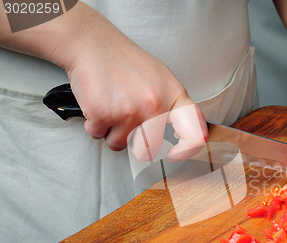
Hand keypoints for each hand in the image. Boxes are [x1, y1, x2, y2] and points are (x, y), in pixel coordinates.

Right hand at [61, 5, 206, 154]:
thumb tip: (180, 133)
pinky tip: (99, 103)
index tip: (175, 154)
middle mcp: (155, 105)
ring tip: (113, 106)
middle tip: (127, 119)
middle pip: (149, 148)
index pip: (194, 133)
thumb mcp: (161, 78)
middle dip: (135, 140)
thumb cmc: (125, 61)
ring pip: (121, 144)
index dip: (186, 149)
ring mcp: (130, 112)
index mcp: (173, 96)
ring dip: (113, 132)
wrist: (92, 45)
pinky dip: (95, 124)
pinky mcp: (104, 115)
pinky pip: (100, 135)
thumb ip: (172, 106)